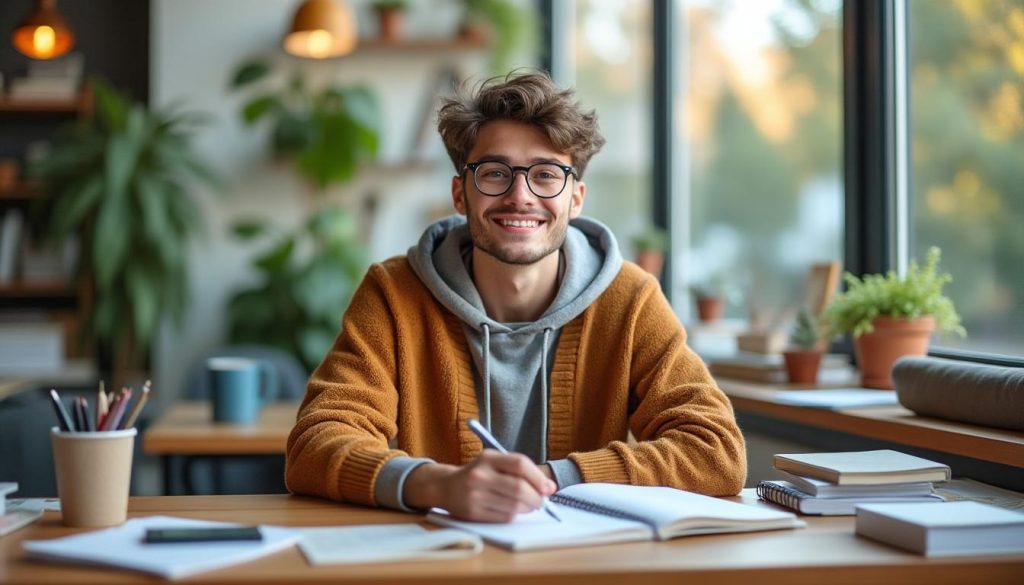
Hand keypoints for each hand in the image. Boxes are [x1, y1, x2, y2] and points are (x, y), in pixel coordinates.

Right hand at [404, 450, 556, 521]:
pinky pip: (504, 517)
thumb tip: (549, 487)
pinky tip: (512, 510)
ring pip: (514, 506)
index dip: (538, 477)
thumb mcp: (494, 462)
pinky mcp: (473, 513)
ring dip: (528, 508)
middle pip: (519, 488)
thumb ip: (520, 470)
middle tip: (541, 501)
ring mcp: (475, 495)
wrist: (446, 487)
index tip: (548, 487)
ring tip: (528, 506)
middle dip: (536, 498)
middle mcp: (480, 475)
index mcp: (488, 458)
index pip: (520, 464)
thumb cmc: (479, 474)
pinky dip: (514, 515)